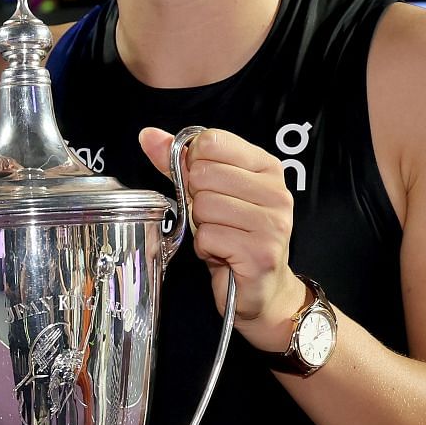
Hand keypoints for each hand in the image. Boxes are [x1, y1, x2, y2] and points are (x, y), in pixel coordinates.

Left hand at [137, 126, 306, 353]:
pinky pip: (207, 237)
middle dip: (196, 200)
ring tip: (220, 236)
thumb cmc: (234, 236)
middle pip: (203, 175)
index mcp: (266, 167)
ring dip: (200, 227)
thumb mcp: (208, 192)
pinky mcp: (261, 252)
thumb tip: (149, 136)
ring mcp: (272, 222)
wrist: (261, 288)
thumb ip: (181, 163)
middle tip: (214, 218)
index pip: (211, 142)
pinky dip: (205, 248)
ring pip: (203, 206)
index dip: (195, 166)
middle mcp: (276, 191)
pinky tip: (222, 254)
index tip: (206, 186)